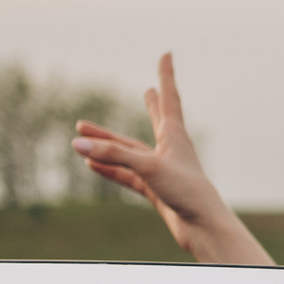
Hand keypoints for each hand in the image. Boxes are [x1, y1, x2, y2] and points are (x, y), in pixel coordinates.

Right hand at [72, 53, 273, 265]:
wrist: (204, 228)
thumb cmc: (187, 193)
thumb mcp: (149, 167)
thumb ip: (114, 154)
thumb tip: (79, 144)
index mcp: (176, 136)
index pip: (170, 98)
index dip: (166, 75)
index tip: (167, 54)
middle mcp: (170, 150)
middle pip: (157, 121)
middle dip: (151, 105)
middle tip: (149, 91)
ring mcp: (162, 171)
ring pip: (129, 151)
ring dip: (107, 142)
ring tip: (84, 131)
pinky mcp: (156, 190)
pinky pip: (125, 175)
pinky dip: (107, 168)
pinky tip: (91, 162)